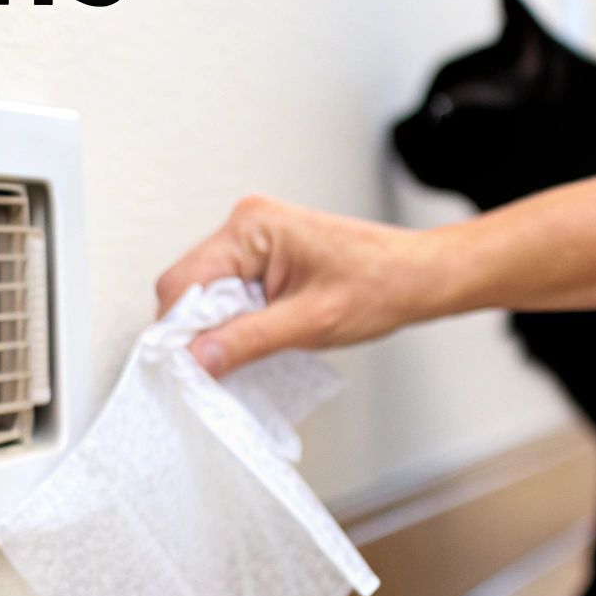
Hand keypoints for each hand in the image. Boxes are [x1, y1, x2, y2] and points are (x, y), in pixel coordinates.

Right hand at [156, 196, 442, 376]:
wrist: (417, 276)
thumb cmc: (378, 286)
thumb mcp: (310, 322)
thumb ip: (248, 340)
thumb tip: (196, 360)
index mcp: (252, 227)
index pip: (183, 282)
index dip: (178, 330)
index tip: (185, 369)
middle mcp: (246, 225)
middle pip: (188, 287)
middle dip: (197, 330)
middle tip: (217, 369)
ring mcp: (254, 240)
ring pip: (206, 294)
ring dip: (218, 328)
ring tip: (244, 354)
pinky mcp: (264, 257)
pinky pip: (229, 293)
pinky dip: (234, 321)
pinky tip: (252, 341)